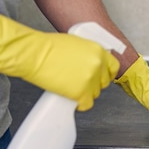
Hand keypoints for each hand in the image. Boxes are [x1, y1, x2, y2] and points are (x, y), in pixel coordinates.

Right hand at [0, 12, 119, 110]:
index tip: (101, 78)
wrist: (35, 54)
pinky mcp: (81, 93)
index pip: (113, 67)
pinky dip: (79, 104)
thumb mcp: (76, 44)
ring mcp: (90, 80)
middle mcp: (98, 65)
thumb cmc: (48, 47)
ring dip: (84, 93)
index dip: (106, 74)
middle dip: (93, 84)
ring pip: (95, 94)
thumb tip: (92, 64)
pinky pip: (86, 104)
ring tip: (70, 87)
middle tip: (79, 82)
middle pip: (104, 83)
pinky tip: (70, 97)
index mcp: (98, 51)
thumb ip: (89, 54)